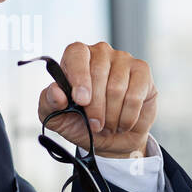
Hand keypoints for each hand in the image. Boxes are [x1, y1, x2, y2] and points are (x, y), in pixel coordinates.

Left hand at [37, 41, 155, 157]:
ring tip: (108, 124)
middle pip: (98, 74)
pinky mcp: (142, 71)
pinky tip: (123, 122)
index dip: (79, 77)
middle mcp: (99, 52)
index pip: (76, 54)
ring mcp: (123, 59)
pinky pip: (135, 95)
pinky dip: (127, 116)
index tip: (81, 100)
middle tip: (94, 125)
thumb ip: (49, 103)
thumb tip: (55, 91)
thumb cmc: (81, 123)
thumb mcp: (56, 117)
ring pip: (117, 87)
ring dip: (111, 115)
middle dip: (95, 107)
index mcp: (75, 57)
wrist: (110, 139)